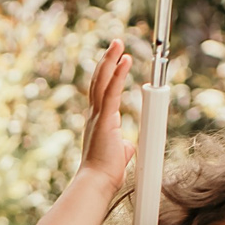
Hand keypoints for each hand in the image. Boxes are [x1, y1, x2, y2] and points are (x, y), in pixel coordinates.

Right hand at [77, 38, 137, 193]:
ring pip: (102, 81)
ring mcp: (98, 116)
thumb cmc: (106, 172)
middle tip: (115, 43)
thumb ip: (124, 145)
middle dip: (107, 60)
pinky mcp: (105, 119)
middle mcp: (94, 115)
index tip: (114, 61)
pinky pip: (112, 92)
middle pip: (98, 80)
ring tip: (117, 43)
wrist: (98, 182)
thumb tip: (130, 145)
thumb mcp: (119, 154)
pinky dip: (118, 74)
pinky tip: (124, 60)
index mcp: (98, 121)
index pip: (101, 91)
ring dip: (110, 59)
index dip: (107, 75)